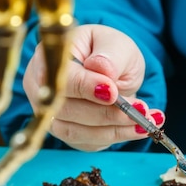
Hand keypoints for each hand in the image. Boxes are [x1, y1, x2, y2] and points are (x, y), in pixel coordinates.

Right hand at [23, 24, 164, 150]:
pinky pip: (88, 142)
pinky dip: (116, 136)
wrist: (113, 70)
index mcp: (48, 57)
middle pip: (66, 109)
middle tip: (140, 109)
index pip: (60, 77)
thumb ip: (110, 55)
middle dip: (106, 112)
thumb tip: (103, 70)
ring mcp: (52, 114)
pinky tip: (138, 129)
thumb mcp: (116, 44)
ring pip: (77, 131)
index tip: (113, 92)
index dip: (85, 87)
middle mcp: (41, 89)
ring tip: (144, 121)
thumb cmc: (109, 52)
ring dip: (114, 129)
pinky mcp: (68, 132)